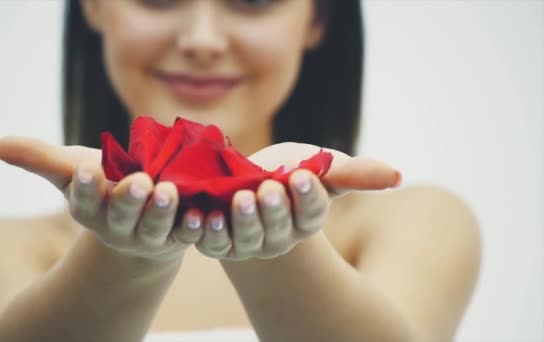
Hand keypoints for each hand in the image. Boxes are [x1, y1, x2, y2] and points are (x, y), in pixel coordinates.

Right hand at [0, 136, 204, 261]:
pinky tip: (203, 213)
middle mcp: (120, 227)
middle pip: (121, 217)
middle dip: (128, 200)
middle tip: (138, 181)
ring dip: (163, 211)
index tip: (88, 170)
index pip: (84, 201)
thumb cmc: (105, 185)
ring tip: (171, 190)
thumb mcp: (73, 168)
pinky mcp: (180, 236)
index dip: (86, 188)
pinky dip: (196, 226)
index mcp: (92, 210)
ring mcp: (151, 235)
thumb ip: (38, 158)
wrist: (141, 218)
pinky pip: (189, 234)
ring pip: (156, 227)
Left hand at [193, 142, 400, 260]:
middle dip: (274, 208)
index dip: (308, 197)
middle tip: (269, 187)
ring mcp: (247, 242)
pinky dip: (207, 231)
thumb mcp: (318, 165)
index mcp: (304, 219)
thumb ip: (352, 172)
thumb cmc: (286, 171)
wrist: (240, 179)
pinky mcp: (217, 242)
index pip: (311, 212)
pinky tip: (204, 215)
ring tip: (239, 198)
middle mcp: (278, 236)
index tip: (303, 177)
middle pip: (278, 227)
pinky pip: (212, 243)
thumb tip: (396, 175)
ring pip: (247, 238)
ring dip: (243, 220)